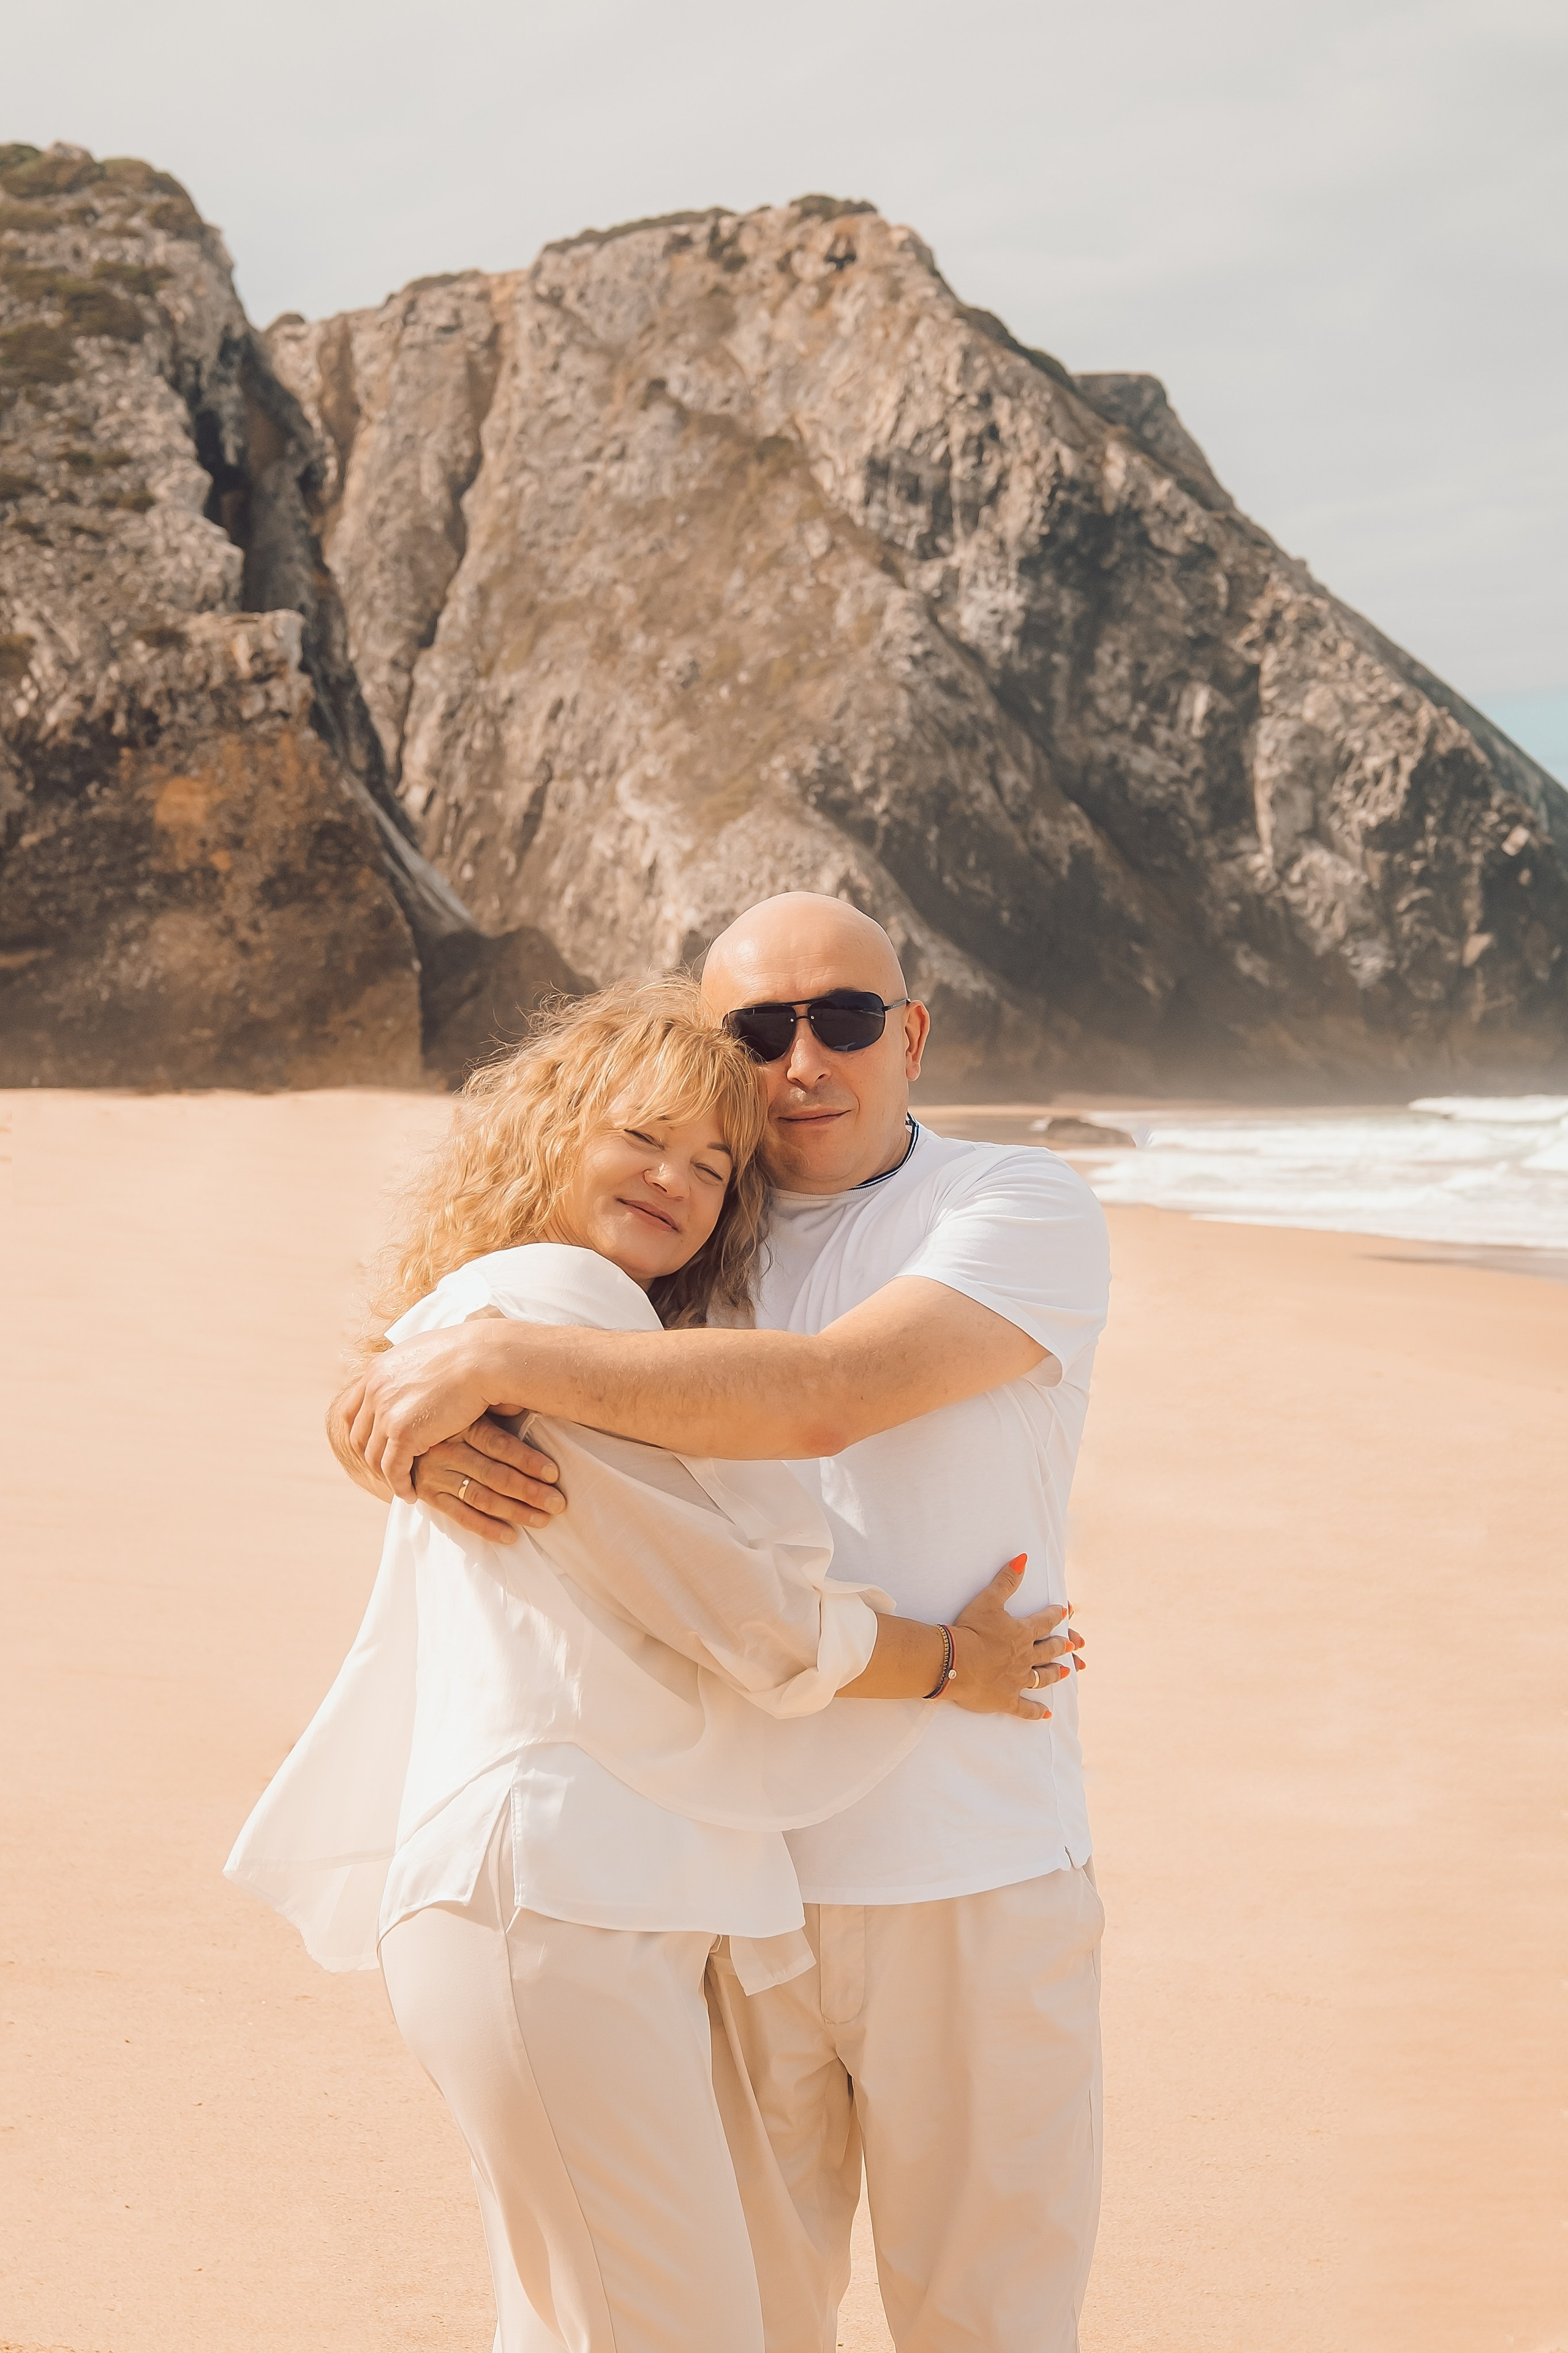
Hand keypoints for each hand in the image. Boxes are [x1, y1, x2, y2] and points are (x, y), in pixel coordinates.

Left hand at [346, 1325, 513, 1497]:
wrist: (483, 1358)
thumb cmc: (469, 1354)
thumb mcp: (426, 1354)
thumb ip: (412, 1369)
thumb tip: (420, 1376)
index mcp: (377, 1371)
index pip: (352, 1409)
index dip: (361, 1431)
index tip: (373, 1444)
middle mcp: (374, 1391)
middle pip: (359, 1435)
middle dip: (372, 1455)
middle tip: (388, 1470)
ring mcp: (386, 1413)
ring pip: (373, 1456)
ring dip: (386, 1474)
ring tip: (402, 1484)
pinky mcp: (403, 1433)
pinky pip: (393, 1469)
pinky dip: (399, 1484)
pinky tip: (411, 1493)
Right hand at [411, 1416, 564, 1542]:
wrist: (403, 1433)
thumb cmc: (452, 1416)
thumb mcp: (472, 1407)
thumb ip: (499, 1407)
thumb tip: (527, 1402)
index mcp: (462, 1426)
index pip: (499, 1445)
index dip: (527, 1460)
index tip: (553, 1474)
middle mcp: (447, 1450)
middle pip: (494, 1475)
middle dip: (529, 1491)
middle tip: (557, 1503)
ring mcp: (435, 1475)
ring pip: (481, 1497)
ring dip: (514, 1511)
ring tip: (542, 1520)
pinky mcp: (428, 1495)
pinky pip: (460, 1516)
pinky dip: (486, 1528)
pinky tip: (511, 1536)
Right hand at [947, 1555, 1082, 1719]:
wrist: (956, 1663)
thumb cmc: (970, 1629)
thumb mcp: (988, 1601)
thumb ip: (1007, 1580)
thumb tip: (1023, 1557)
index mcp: (1021, 1633)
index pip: (1044, 1622)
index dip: (1056, 1615)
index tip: (1067, 1611)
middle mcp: (1025, 1657)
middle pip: (1049, 1650)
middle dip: (1062, 1645)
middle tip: (1074, 1644)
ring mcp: (1018, 1680)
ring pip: (1043, 1677)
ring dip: (1056, 1673)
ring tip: (1067, 1672)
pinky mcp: (1007, 1700)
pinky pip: (1026, 1708)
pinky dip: (1037, 1712)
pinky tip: (1048, 1715)